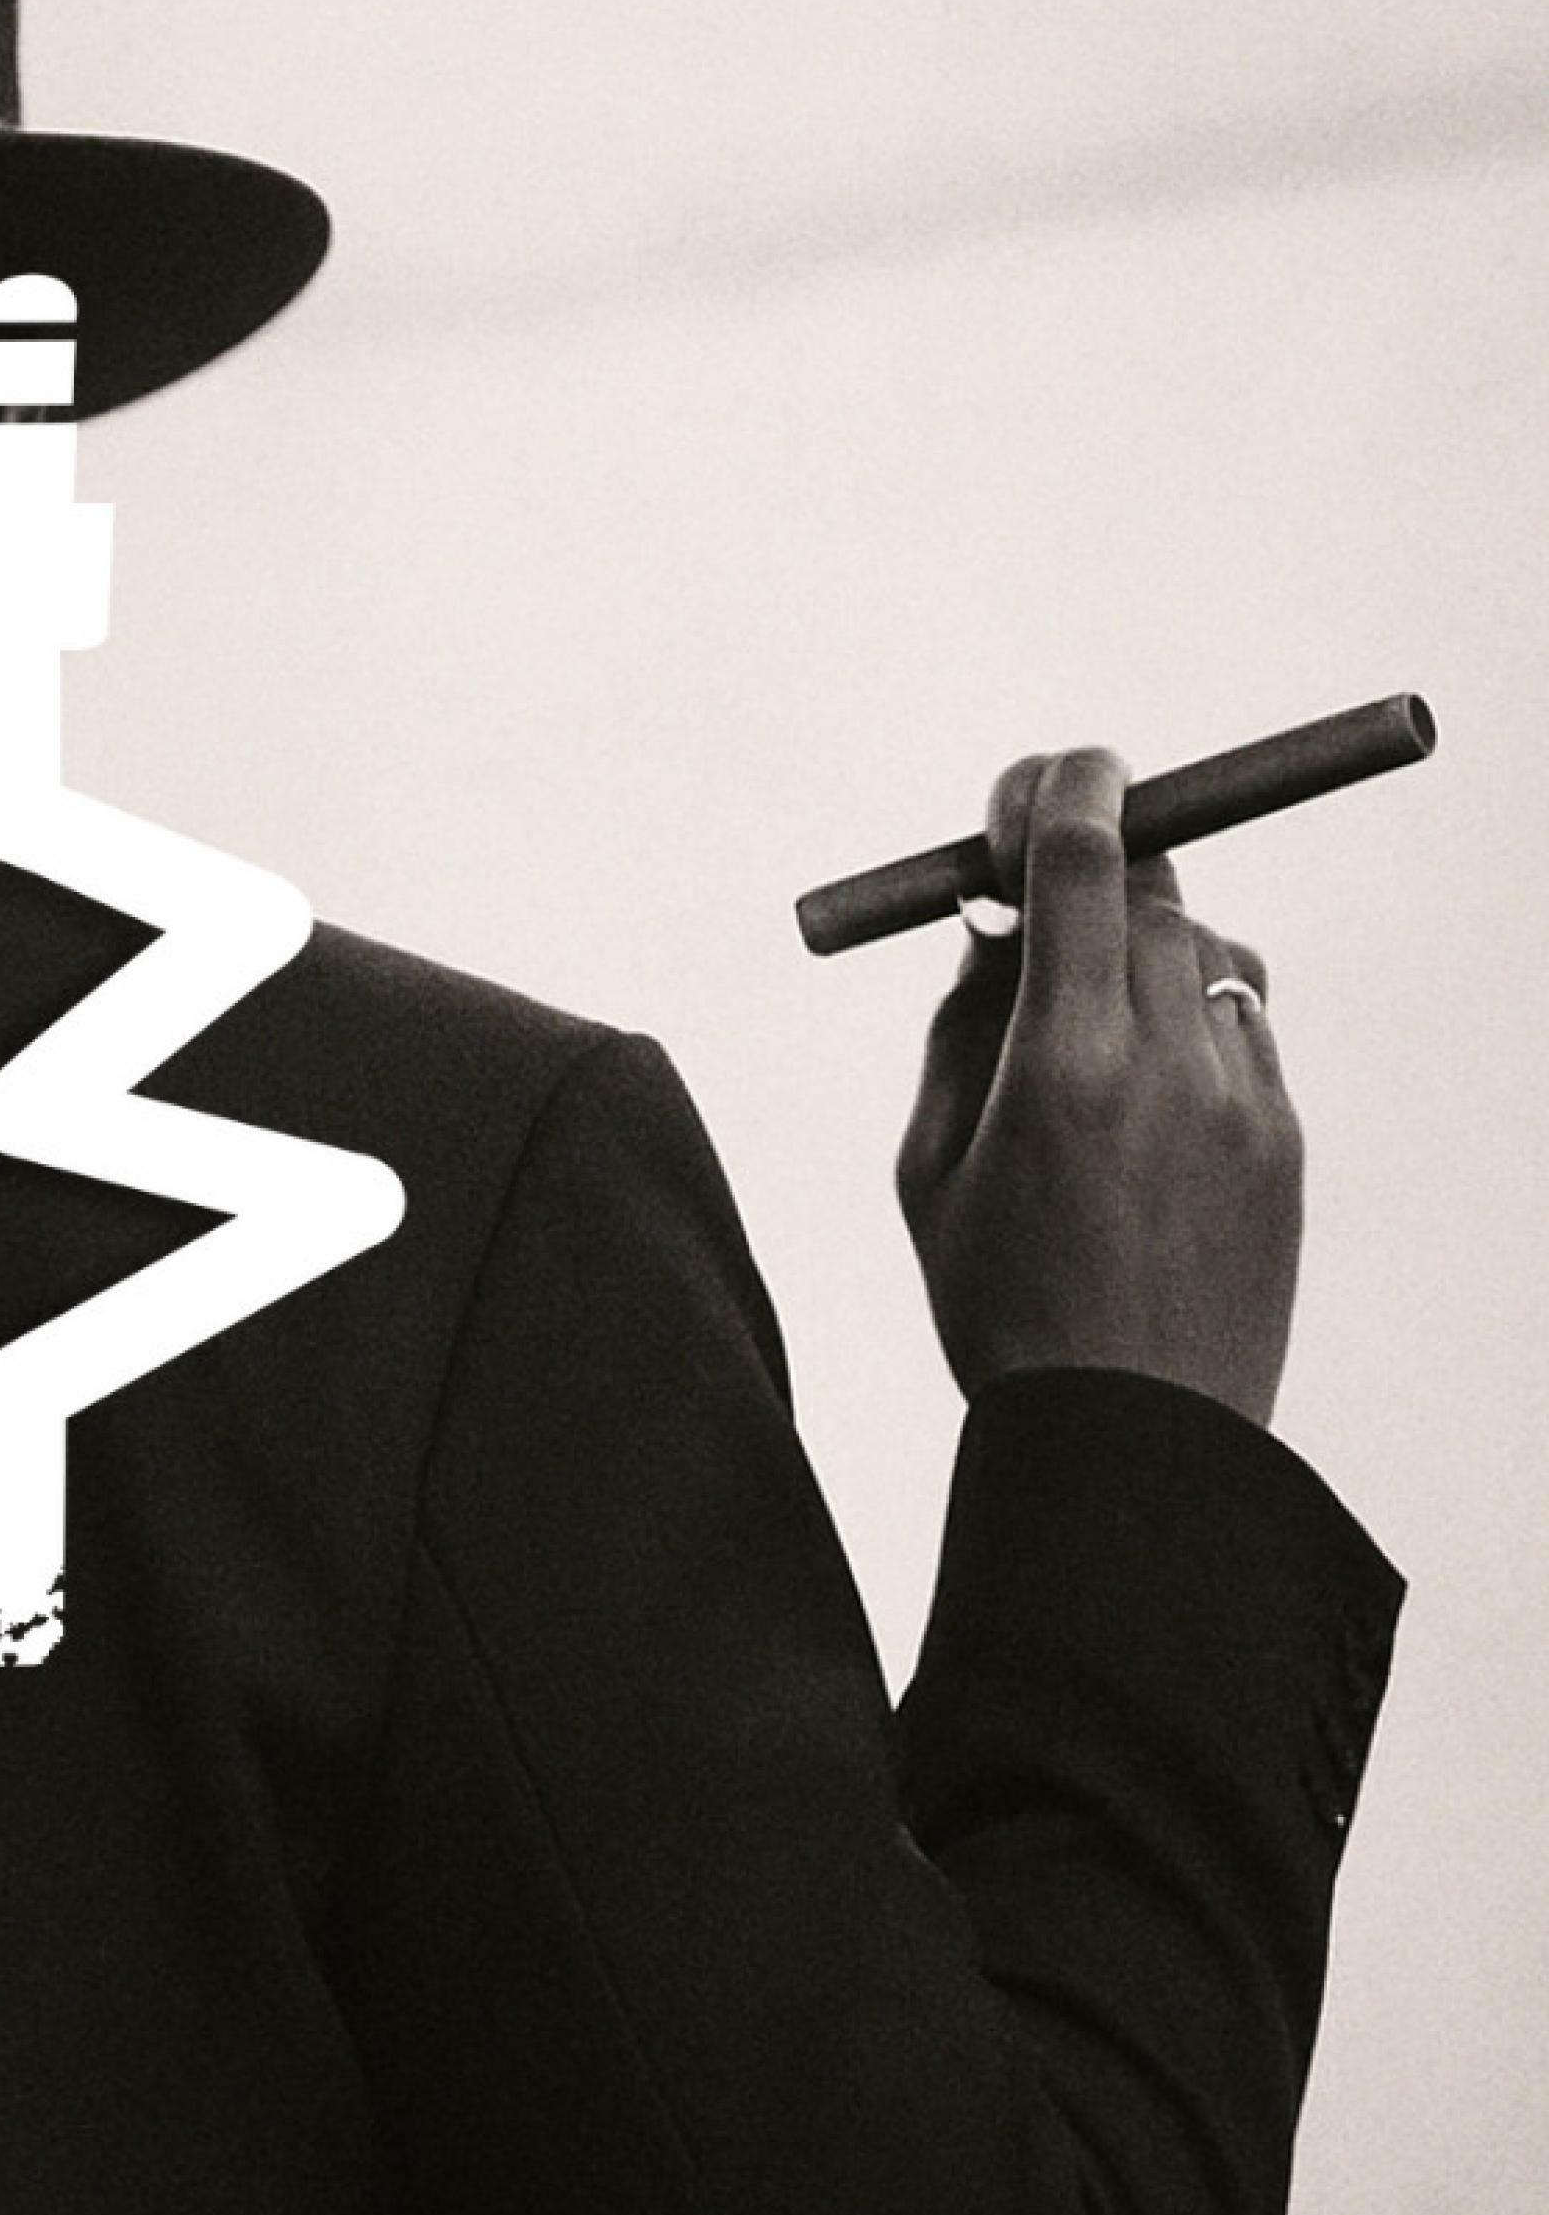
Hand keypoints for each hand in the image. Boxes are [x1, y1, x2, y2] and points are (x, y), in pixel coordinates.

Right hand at [895, 746, 1302, 1430]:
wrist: (1132, 1437)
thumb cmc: (1001, 1305)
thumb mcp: (929, 1166)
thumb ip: (960, 1030)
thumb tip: (995, 924)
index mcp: (1062, 1066)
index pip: (1088, 863)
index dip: (1065, 791)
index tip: (1039, 777)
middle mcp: (1166, 1063)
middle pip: (1151, 886)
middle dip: (1094, 859)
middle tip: (1041, 872)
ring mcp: (1241, 1099)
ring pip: (1202, 948)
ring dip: (1140, 940)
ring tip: (1082, 1015)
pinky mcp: (1286, 1139)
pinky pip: (1241, 1024)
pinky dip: (1187, 1015)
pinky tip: (1139, 1086)